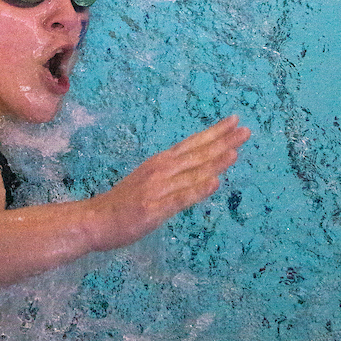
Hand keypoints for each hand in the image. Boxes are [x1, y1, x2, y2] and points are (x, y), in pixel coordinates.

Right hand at [92, 115, 250, 250]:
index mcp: (160, 162)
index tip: (234, 121)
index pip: (192, 143)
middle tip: (245, 130)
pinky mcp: (154, 208)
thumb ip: (174, 176)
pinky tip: (214, 183)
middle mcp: (161, 169)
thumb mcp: (150, 182)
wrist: (95, 219)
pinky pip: (180, 198)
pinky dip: (197, 189)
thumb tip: (202, 171)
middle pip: (196, 153)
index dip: (214, 132)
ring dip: (214, 162)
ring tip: (234, 151)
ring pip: (192, 173)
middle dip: (222, 141)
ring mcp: (158, 188)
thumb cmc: (124, 202)